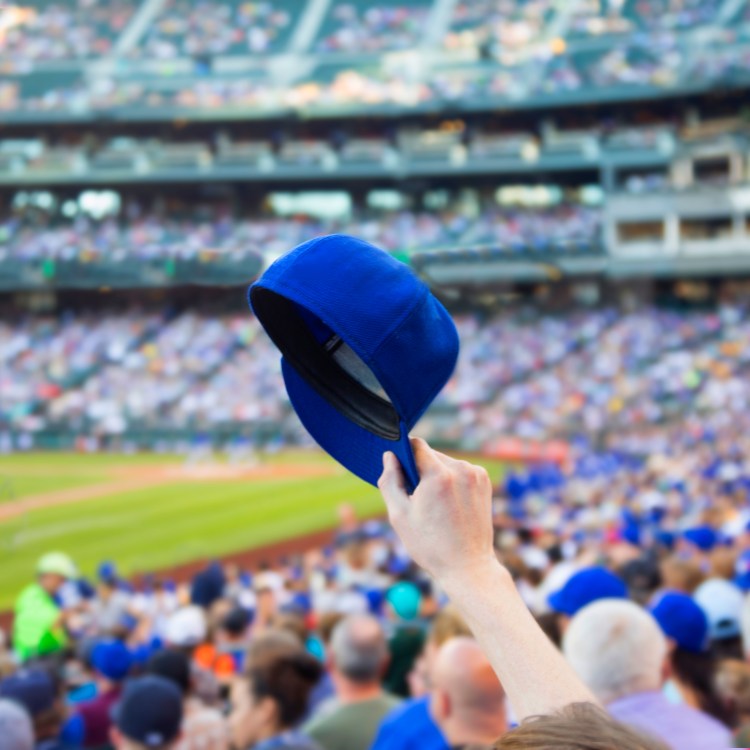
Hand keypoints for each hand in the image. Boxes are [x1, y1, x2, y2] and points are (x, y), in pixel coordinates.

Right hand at [378, 438, 494, 584]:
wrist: (468, 567)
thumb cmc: (430, 545)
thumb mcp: (400, 515)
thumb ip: (390, 481)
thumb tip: (389, 457)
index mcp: (439, 475)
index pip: (416, 445)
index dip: (403, 454)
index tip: (399, 471)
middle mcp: (461, 469)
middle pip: (430, 455)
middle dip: (420, 470)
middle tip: (417, 499)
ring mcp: (476, 475)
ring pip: (445, 463)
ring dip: (436, 476)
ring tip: (435, 506)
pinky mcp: (484, 482)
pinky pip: (460, 472)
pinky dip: (451, 482)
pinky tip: (449, 506)